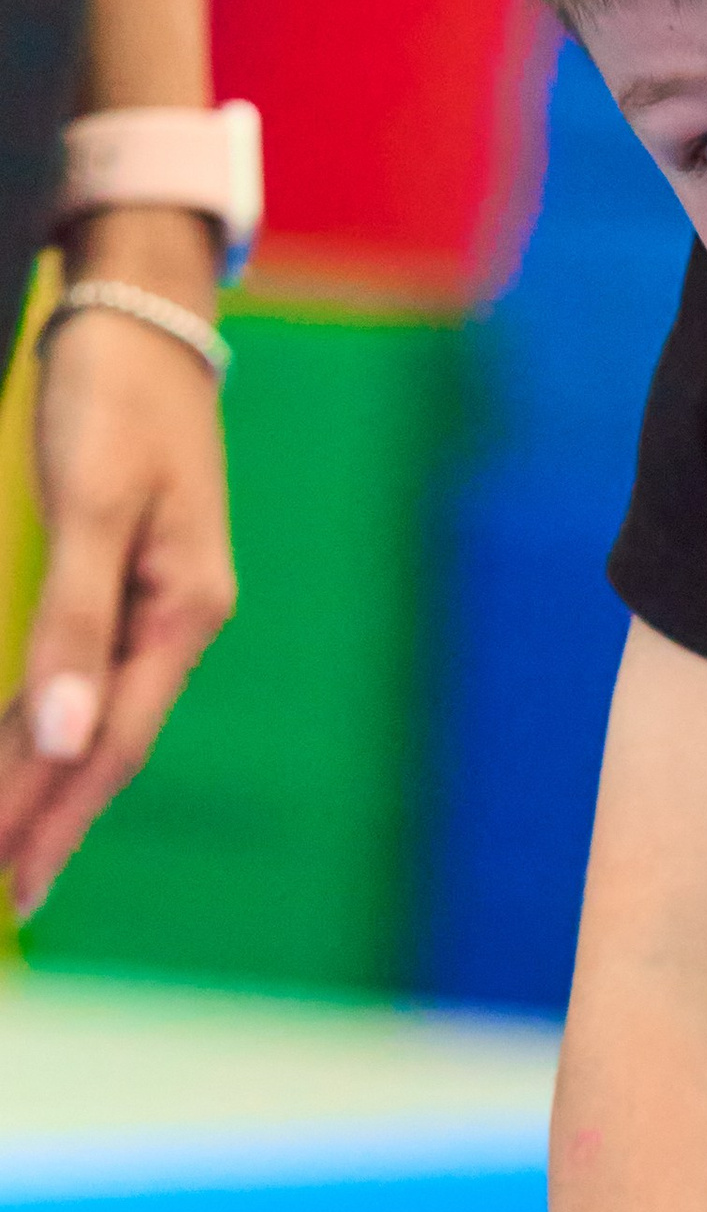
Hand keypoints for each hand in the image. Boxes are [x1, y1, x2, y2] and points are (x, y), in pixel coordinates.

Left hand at [0, 250, 233, 918]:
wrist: (142, 315)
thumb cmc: (116, 397)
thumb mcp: (93, 505)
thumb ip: (76, 621)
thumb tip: (65, 740)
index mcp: (184, 611)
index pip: (112, 742)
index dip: (55, 813)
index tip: (8, 877)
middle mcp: (179, 622)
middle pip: (109, 748)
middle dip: (52, 822)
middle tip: (6, 896)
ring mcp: (159, 604)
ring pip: (97, 720)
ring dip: (52, 786)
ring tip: (13, 852)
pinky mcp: (131, 581)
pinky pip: (88, 679)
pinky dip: (55, 730)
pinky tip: (37, 758)